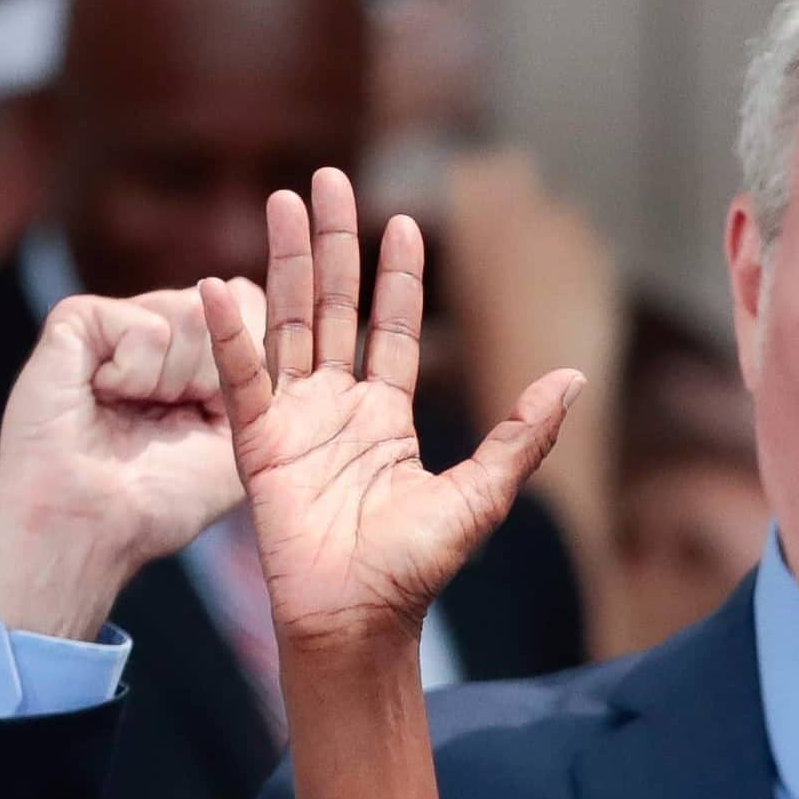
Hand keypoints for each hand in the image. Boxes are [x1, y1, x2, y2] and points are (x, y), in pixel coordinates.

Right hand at [0, 282, 267, 639]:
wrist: (93, 524)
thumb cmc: (165, 495)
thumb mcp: (240, 433)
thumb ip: (258, 366)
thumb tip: (245, 286)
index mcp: (197, 358)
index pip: (252, 307)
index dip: (252, 353)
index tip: (216, 407)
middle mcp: (158, 332)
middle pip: (230, 307)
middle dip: (213, 379)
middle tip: (167, 420)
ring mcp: (117, 323)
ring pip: (191, 312)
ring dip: (173, 382)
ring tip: (131, 412)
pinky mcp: (76, 320)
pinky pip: (146, 325)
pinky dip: (134, 374)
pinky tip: (102, 396)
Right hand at [196, 166, 582, 661]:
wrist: (358, 619)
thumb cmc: (416, 568)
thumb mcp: (483, 494)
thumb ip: (523, 435)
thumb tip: (574, 379)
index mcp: (388, 418)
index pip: (392, 329)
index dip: (397, 276)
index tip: (403, 220)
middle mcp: (338, 409)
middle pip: (333, 308)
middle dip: (332, 244)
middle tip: (327, 179)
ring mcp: (294, 421)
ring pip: (289, 324)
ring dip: (286, 263)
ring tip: (284, 201)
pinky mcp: (256, 444)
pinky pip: (243, 379)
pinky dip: (234, 334)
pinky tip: (224, 283)